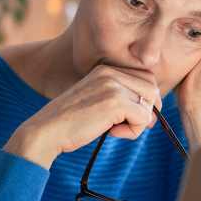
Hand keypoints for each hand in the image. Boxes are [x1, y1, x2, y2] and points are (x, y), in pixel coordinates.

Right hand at [5, 64, 161, 167]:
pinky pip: (143, 119)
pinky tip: (111, 133)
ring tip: (115, 128)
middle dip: (144, 111)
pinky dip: (132, 132)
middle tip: (123, 124)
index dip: (143, 100)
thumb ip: (121, 97)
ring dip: (138, 122)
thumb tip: (154, 110)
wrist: (45, 131)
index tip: (127, 116)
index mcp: (105, 68)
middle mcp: (110, 71)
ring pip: (150, 104)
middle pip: (152, 89)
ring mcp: (113, 85)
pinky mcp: (115, 102)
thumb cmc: (71, 122)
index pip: (145, 78)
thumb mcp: (97, 100)